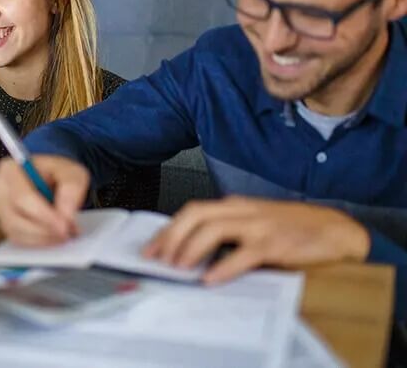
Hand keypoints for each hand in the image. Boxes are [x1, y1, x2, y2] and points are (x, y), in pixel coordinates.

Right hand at [0, 155, 88, 246]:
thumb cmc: (56, 173)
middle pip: (17, 218)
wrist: (49, 178)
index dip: (44, 215)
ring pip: (17, 231)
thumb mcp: (71, 172)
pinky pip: (18, 238)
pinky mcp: (3, 222)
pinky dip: (37, 241)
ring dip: (43, 237)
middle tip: (67, 233)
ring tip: (63, 233)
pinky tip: (52, 235)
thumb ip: (71, 189)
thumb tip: (65, 215)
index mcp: (10, 169)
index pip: (22, 197)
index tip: (64, 226)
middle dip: (45, 230)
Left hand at [143, 196, 369, 283]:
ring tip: (178, 267)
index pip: (191, 211)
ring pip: (214, 230)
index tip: (151, 248)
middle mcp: (241, 211)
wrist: (334, 229)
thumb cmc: (291, 227)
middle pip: (196, 215)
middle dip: (172, 236)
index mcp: (233, 205)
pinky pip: (243, 255)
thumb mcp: (253, 222)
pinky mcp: (274, 244)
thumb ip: (227, 231)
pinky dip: (223, 267)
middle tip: (157, 258)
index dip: (168, 229)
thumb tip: (191, 251)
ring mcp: (257, 225)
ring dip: (191, 249)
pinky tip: (209, 278)